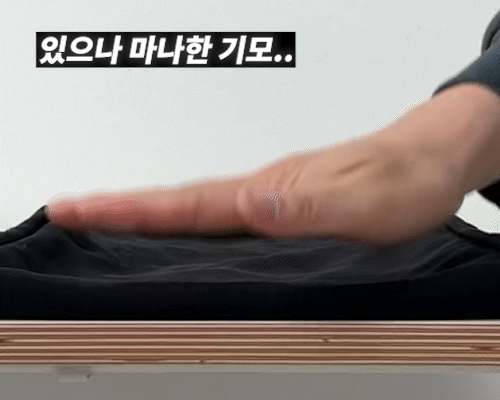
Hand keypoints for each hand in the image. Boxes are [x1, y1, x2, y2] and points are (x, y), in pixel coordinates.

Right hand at [45, 131, 463, 245]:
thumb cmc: (404, 178)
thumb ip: (308, 207)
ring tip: (110, 221)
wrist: (428, 157)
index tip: (82, 207)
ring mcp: (273, 196)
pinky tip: (184, 231)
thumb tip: (253, 206)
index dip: (132, 209)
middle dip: (122, 208)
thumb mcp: (366, 202)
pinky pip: (227, 215)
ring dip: (150, 215)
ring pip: (200, 208)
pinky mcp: (286, 204)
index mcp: (273, 190)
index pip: (190, 203)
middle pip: (181, 203)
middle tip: (74, 211)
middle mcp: (265, 191)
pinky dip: (191, 221)